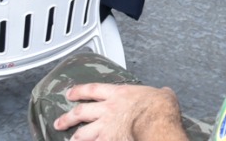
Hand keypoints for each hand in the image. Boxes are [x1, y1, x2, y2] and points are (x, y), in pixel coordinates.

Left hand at [52, 83, 188, 140]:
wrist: (157, 123)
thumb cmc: (159, 108)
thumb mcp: (161, 95)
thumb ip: (159, 93)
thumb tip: (165, 92)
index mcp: (119, 94)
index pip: (93, 89)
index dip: (79, 91)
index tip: (71, 93)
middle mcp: (107, 110)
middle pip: (81, 112)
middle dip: (68, 117)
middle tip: (60, 121)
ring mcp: (105, 128)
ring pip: (82, 133)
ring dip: (75, 138)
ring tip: (70, 140)